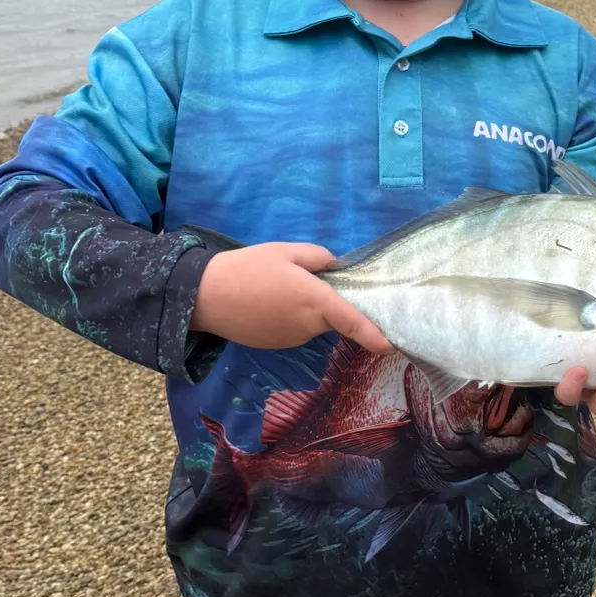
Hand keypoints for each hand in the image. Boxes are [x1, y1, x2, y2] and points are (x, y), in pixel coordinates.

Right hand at [191, 242, 392, 354]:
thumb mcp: (285, 251)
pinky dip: (291, 317)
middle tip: (304, 277)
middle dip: (329, 302)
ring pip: (313, 323)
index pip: (351, 320)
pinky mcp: (276, 345)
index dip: (373, 334)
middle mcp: (308, 326)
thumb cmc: (248, 268)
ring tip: (278, 287)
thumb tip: (333, 267)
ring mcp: (291, 339)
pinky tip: (268, 301)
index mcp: (315, 300)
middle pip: (332, 317)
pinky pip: (296, 330)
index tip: (390, 344)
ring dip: (307, 309)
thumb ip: (317, 257)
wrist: (205, 296)